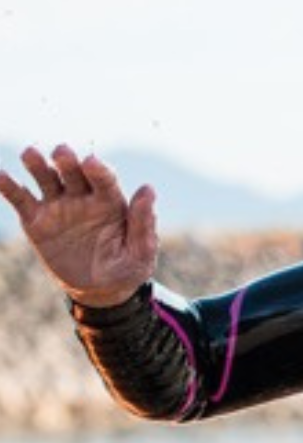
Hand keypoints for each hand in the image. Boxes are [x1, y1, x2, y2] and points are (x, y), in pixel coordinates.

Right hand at [0, 144, 157, 306]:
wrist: (101, 290)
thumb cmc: (127, 267)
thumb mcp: (141, 251)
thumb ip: (143, 223)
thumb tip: (149, 189)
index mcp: (110, 201)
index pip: (104, 180)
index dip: (99, 170)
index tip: (92, 163)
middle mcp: (82, 197)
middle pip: (72, 172)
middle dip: (67, 161)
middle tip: (62, 152)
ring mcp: (58, 206)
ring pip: (46, 179)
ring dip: (38, 165)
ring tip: (31, 154)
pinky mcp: (36, 220)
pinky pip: (21, 199)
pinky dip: (9, 187)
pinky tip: (1, 176)